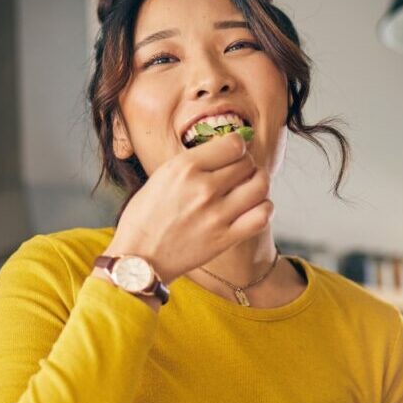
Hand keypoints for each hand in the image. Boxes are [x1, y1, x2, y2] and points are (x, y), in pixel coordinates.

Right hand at [106, 132, 271, 282]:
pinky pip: (261, 216)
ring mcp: (215, 215)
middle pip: (248, 163)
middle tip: (240, 174)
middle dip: (247, 165)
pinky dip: (264, 209)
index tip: (233, 154)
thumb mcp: (161, 176)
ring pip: (260, 186)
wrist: (138, 258)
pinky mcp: (224, 239)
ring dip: (259, 184)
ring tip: (250, 188)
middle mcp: (203, 188)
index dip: (237, 147)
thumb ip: (194, 163)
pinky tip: (253, 209)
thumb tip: (225, 152)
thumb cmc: (145, 217)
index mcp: (184, 167)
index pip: (234, 143)